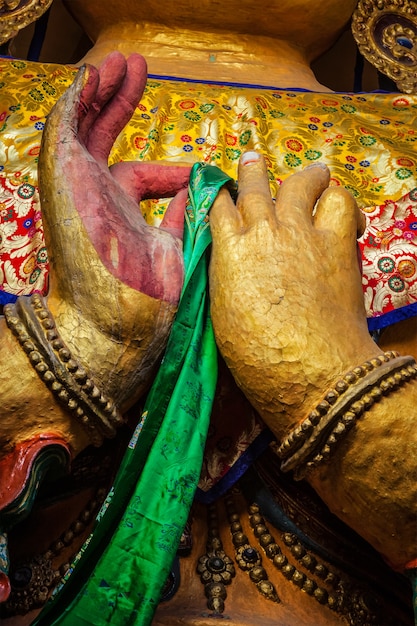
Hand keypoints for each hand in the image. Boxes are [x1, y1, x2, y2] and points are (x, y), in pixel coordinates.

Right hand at [39, 52, 190, 412]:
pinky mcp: (63, 181)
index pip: (141, 178)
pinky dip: (78, 101)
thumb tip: (200, 193)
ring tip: (119, 63)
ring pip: (83, 128)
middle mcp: (98, 199)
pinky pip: (66, 130)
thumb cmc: (149, 303)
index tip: (200, 172)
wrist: (118, 331)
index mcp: (122, 216)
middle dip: (120, 104)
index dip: (170, 170)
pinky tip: (95, 74)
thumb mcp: (173, 250)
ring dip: (99, 93)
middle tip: (136, 69)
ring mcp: (78, 189)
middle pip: (106, 139)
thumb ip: (182, 218)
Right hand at [209, 151, 381, 439]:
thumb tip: (233, 267)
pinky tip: (342, 211)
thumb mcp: (224, 316)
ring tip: (313, 173)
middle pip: (254, 189)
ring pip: (299, 184)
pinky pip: (339, 203)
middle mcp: (261, 232)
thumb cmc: (257, 356)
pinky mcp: (335, 241)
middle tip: (251, 160)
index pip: (221, 210)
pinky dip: (339, 202)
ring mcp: (299, 232)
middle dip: (251, 172)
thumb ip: (228, 280)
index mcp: (228, 253)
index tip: (224, 195)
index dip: (223, 200)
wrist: (308, 367)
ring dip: (304, 176)